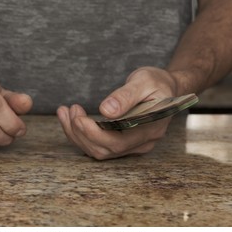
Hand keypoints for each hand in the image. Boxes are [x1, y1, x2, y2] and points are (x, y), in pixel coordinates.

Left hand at [57, 67, 177, 159]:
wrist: (166, 88)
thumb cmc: (157, 83)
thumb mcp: (144, 81)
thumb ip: (126, 96)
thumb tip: (106, 110)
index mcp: (150, 129)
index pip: (118, 142)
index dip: (94, 134)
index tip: (78, 117)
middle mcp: (142, 143)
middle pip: (105, 149)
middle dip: (81, 132)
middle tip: (70, 110)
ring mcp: (133, 146)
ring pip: (99, 150)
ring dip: (77, 134)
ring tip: (65, 112)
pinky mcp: (123, 144)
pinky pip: (98, 145)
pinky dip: (81, 134)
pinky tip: (70, 119)